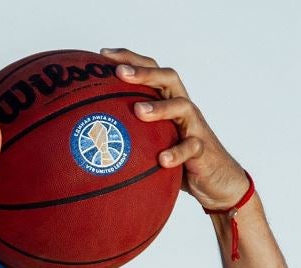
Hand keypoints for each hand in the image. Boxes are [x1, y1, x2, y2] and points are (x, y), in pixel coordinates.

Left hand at [100, 47, 248, 210]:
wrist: (215, 180)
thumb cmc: (177, 160)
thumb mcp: (151, 143)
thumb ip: (129, 135)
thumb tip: (86, 140)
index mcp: (168, 102)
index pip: (151, 71)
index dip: (130, 58)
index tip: (102, 54)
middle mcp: (182, 108)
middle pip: (168, 78)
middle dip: (144, 72)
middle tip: (120, 73)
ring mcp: (194, 127)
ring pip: (183, 106)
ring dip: (160, 107)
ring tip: (139, 111)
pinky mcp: (201, 149)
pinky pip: (191, 147)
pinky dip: (177, 153)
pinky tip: (162, 159)